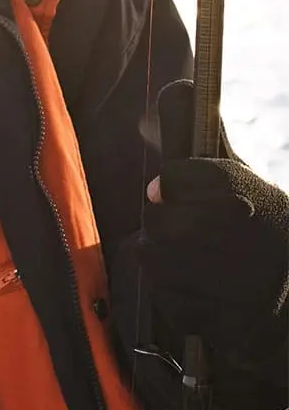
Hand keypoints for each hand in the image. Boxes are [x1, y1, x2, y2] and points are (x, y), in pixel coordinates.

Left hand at [140, 79, 288, 368]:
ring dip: (163, 260)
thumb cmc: (252, 222)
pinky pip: (168, 303)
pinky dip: (175, 297)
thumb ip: (198, 131)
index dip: (172, 182)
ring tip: (192, 259)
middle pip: (162, 221)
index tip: (162, 188)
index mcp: (251, 195)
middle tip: (182, 228)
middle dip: (163, 223)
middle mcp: (253, 237)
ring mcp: (244, 284)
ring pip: (155, 260)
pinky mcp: (233, 324)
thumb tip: (177, 85)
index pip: (187, 179)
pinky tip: (201, 290)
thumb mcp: (233, 173)